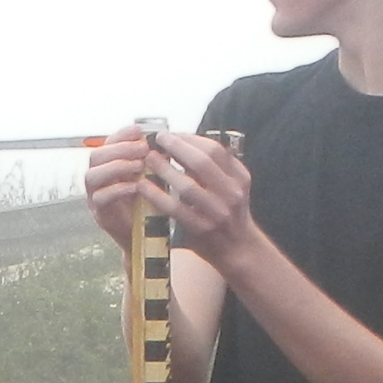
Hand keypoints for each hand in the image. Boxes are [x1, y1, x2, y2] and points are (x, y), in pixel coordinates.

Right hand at [82, 128, 157, 248]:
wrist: (146, 238)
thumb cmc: (150, 204)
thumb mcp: (152, 177)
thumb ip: (152, 161)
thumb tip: (164, 140)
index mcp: (108, 166)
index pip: (108, 143)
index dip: (121, 135)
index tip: (139, 130)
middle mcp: (97, 179)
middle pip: (96, 156)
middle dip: (120, 149)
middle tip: (143, 149)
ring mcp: (95, 197)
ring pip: (92, 175)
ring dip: (117, 167)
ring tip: (140, 166)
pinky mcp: (100, 215)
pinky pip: (101, 198)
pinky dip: (119, 189)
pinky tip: (137, 186)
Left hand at [139, 127, 259, 268]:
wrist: (238, 248)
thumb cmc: (226, 211)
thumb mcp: (230, 185)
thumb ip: (213, 166)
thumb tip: (182, 141)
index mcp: (240, 177)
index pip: (215, 150)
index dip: (190, 139)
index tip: (171, 134)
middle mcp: (232, 193)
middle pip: (202, 162)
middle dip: (177, 147)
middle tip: (157, 139)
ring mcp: (218, 212)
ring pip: (187, 186)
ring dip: (164, 169)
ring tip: (148, 159)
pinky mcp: (201, 229)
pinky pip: (174, 209)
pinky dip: (156, 195)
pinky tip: (143, 186)